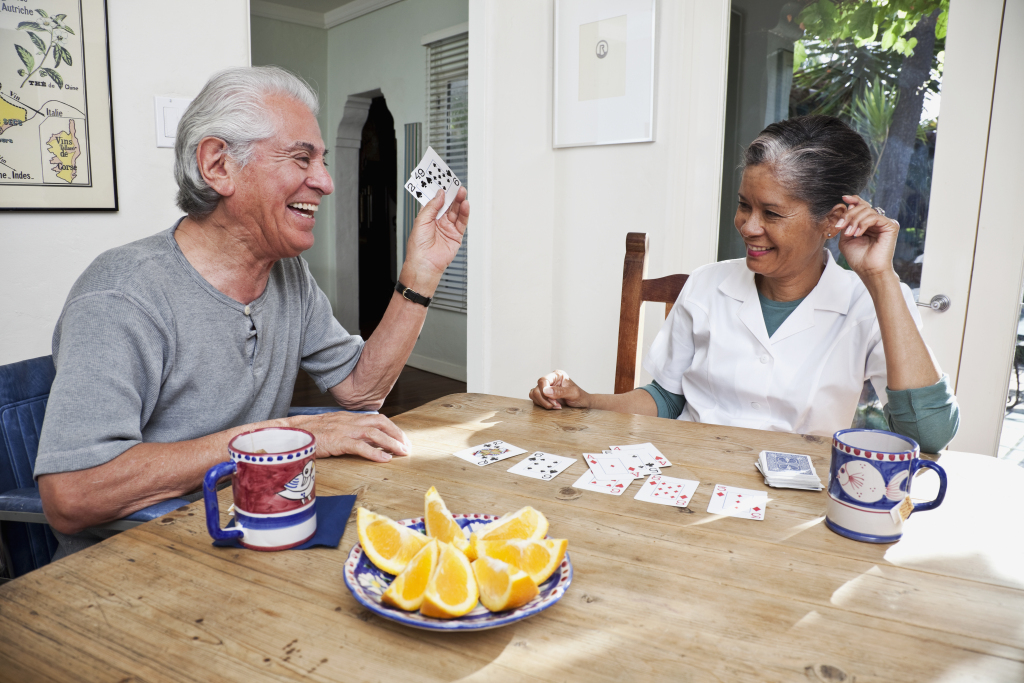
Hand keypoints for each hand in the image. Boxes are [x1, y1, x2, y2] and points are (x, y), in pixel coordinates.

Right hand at [288, 412, 411, 462]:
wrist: (288, 433)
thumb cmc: (307, 433)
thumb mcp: (330, 428)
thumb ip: (345, 431)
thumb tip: (362, 440)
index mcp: (347, 417)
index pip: (376, 418)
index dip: (391, 428)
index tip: (401, 438)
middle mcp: (348, 420)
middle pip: (381, 422)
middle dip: (397, 434)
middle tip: (407, 446)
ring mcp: (343, 430)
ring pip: (375, 433)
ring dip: (391, 443)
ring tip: (402, 452)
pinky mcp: (337, 441)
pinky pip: (360, 446)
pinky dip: (375, 452)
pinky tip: (384, 459)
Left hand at [403, 187, 469, 290]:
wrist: (424, 263)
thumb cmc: (418, 246)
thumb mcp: (421, 220)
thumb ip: (432, 206)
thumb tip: (440, 194)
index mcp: (427, 217)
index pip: (436, 201)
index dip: (440, 192)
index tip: (443, 182)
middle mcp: (438, 221)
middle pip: (448, 205)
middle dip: (452, 195)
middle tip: (455, 185)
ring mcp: (448, 228)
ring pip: (456, 211)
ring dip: (459, 201)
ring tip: (461, 192)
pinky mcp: (456, 235)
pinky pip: (462, 222)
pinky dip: (464, 213)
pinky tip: (464, 205)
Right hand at [529, 370, 590, 409]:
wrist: (583, 404)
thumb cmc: (580, 397)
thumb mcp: (573, 393)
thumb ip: (560, 391)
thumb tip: (545, 391)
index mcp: (557, 375)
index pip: (543, 380)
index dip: (544, 391)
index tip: (553, 400)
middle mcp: (550, 380)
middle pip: (537, 389)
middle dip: (545, 400)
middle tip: (556, 405)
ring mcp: (546, 388)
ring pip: (534, 394)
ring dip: (543, 403)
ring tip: (556, 406)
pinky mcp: (543, 396)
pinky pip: (535, 400)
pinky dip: (542, 405)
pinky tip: (552, 406)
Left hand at [836, 195, 899, 282]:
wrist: (868, 270)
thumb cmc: (858, 258)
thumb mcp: (846, 238)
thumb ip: (846, 223)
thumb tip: (847, 206)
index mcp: (867, 223)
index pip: (862, 206)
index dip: (854, 200)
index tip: (843, 198)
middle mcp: (877, 222)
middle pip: (862, 207)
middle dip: (848, 215)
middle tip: (840, 226)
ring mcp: (884, 223)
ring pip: (867, 211)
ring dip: (854, 221)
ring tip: (849, 234)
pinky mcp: (891, 226)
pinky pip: (875, 217)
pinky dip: (863, 224)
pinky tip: (857, 233)